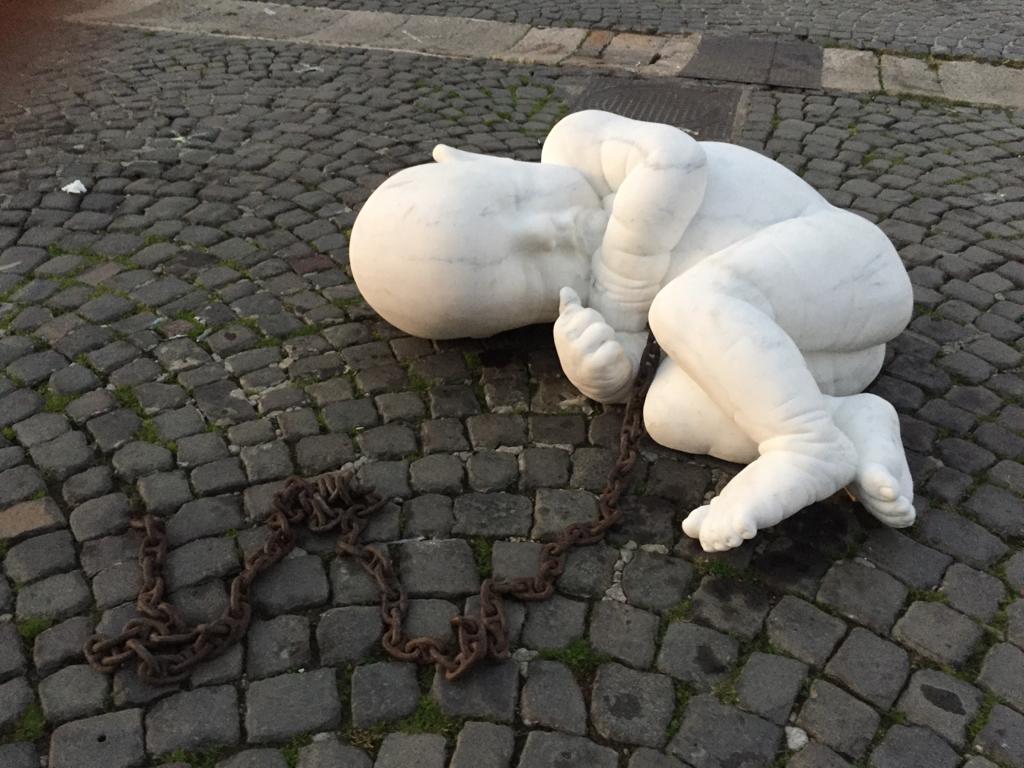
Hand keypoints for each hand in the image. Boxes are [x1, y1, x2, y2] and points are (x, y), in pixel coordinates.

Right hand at [553, 287, 634, 402]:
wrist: (601, 383)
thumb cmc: (591, 352)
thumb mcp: (579, 329)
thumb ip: (571, 310)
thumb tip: (565, 289)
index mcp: (561, 328)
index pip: (585, 311)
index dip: (594, 323)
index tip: (590, 337)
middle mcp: (565, 341)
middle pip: (594, 318)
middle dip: (603, 331)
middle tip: (600, 346)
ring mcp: (577, 354)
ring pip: (603, 331)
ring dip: (610, 342)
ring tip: (605, 353)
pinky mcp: (594, 366)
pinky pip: (612, 347)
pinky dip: (617, 355)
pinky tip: (611, 363)